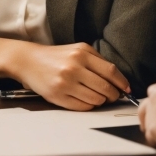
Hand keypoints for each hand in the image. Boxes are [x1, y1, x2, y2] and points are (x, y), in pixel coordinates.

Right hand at [11, 41, 130, 110]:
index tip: (127, 89)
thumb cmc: (56, 56)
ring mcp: (65, 82)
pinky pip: (82, 106)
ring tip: (99, 97)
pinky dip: (89, 105)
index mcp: (82, 53)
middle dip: (113, 95)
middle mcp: (74, 67)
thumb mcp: (77, 50)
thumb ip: (97, 60)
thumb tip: (117, 78)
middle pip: (105, 87)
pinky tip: (87, 100)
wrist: (29, 61)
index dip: (122, 82)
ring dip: (101, 101)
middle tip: (114, 96)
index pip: (110, 71)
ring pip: (95, 99)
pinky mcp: (57, 96)